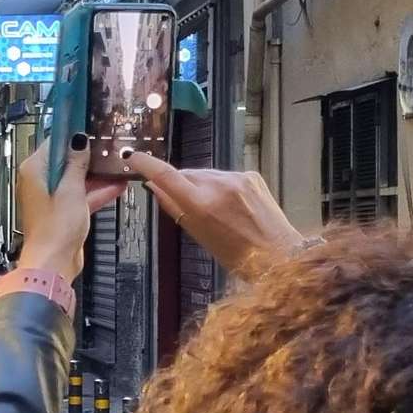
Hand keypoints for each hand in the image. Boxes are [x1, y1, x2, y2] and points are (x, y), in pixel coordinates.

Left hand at [14, 134, 126, 279]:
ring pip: (76, 179)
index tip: (87, 126)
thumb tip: (79, 142)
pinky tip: (117, 186)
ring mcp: (52, 198)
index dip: (71, 135)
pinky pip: (80, 195)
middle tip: (107, 146)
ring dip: (96, 175)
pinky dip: (96, 192)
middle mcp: (40, 182)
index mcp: (34, 171)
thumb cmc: (54, 229)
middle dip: (87, 156)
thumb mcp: (71, 189)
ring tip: (118, 165)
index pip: (52, 143)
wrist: (54, 262)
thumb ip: (76, 164)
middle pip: (65, 161)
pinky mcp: (63, 212)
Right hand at [123, 151, 303, 278]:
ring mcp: (237, 178)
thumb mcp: (199, 236)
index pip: (166, 175)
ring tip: (215, 210)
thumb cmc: (236, 255)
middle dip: (181, 184)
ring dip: (202, 185)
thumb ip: (174, 207)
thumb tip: (154, 186)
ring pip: (206, 174)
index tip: (132, 156)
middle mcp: (219, 185)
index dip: (145, 163)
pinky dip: (222, 186)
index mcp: (202, 205)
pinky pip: (226, 176)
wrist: (280, 255)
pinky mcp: (251, 175)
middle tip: (186, 204)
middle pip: (187, 174)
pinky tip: (233, 206)